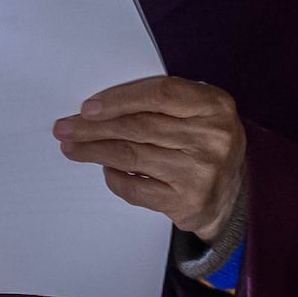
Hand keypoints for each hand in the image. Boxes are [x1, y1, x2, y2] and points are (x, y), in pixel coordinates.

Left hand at [55, 76, 248, 244]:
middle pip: (139, 127)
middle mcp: (212, 138)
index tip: (88, 107)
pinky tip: (104, 169)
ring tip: (71, 148)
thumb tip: (100, 106)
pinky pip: (136, 189)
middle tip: (65, 127)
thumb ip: (162, 102)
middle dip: (93, 128)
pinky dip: (114, 178)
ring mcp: (201, 173)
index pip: (160, 94)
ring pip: (132, 157)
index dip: (120, 99)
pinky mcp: (187, 202)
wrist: (233, 194)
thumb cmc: (204, 142)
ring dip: (94, 151)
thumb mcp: (199, 111)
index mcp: (215, 105)